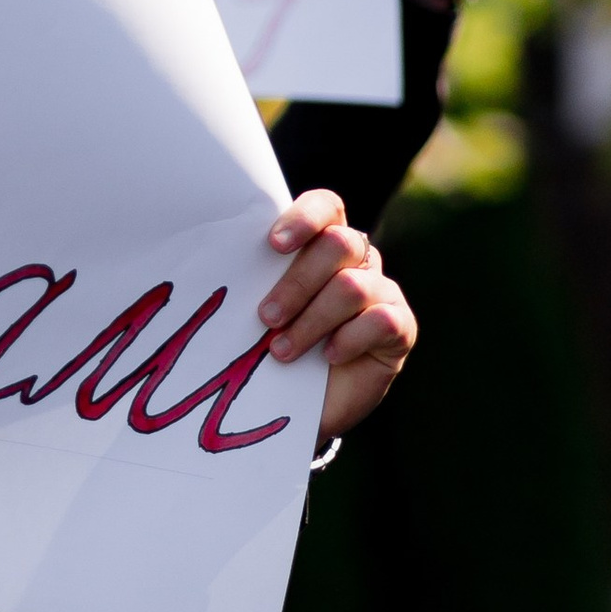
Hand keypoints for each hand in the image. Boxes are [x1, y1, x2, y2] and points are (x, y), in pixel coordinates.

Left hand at [260, 188, 418, 441]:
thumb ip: (250, 280)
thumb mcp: (254, 310)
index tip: (274, 245)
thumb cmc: (269, 346)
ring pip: (353, 286)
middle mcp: (358, 259)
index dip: (304, 219)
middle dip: (296, 283)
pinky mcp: (401, 327)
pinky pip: (381, 321)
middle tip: (266, 318)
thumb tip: (209, 263)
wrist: (297, 404)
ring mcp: (382, 291)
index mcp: (321, 242)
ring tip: (281, 350)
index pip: (325, 207)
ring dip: (311, 321)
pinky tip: (328, 357)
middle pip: (339, 244)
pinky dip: (348, 340)